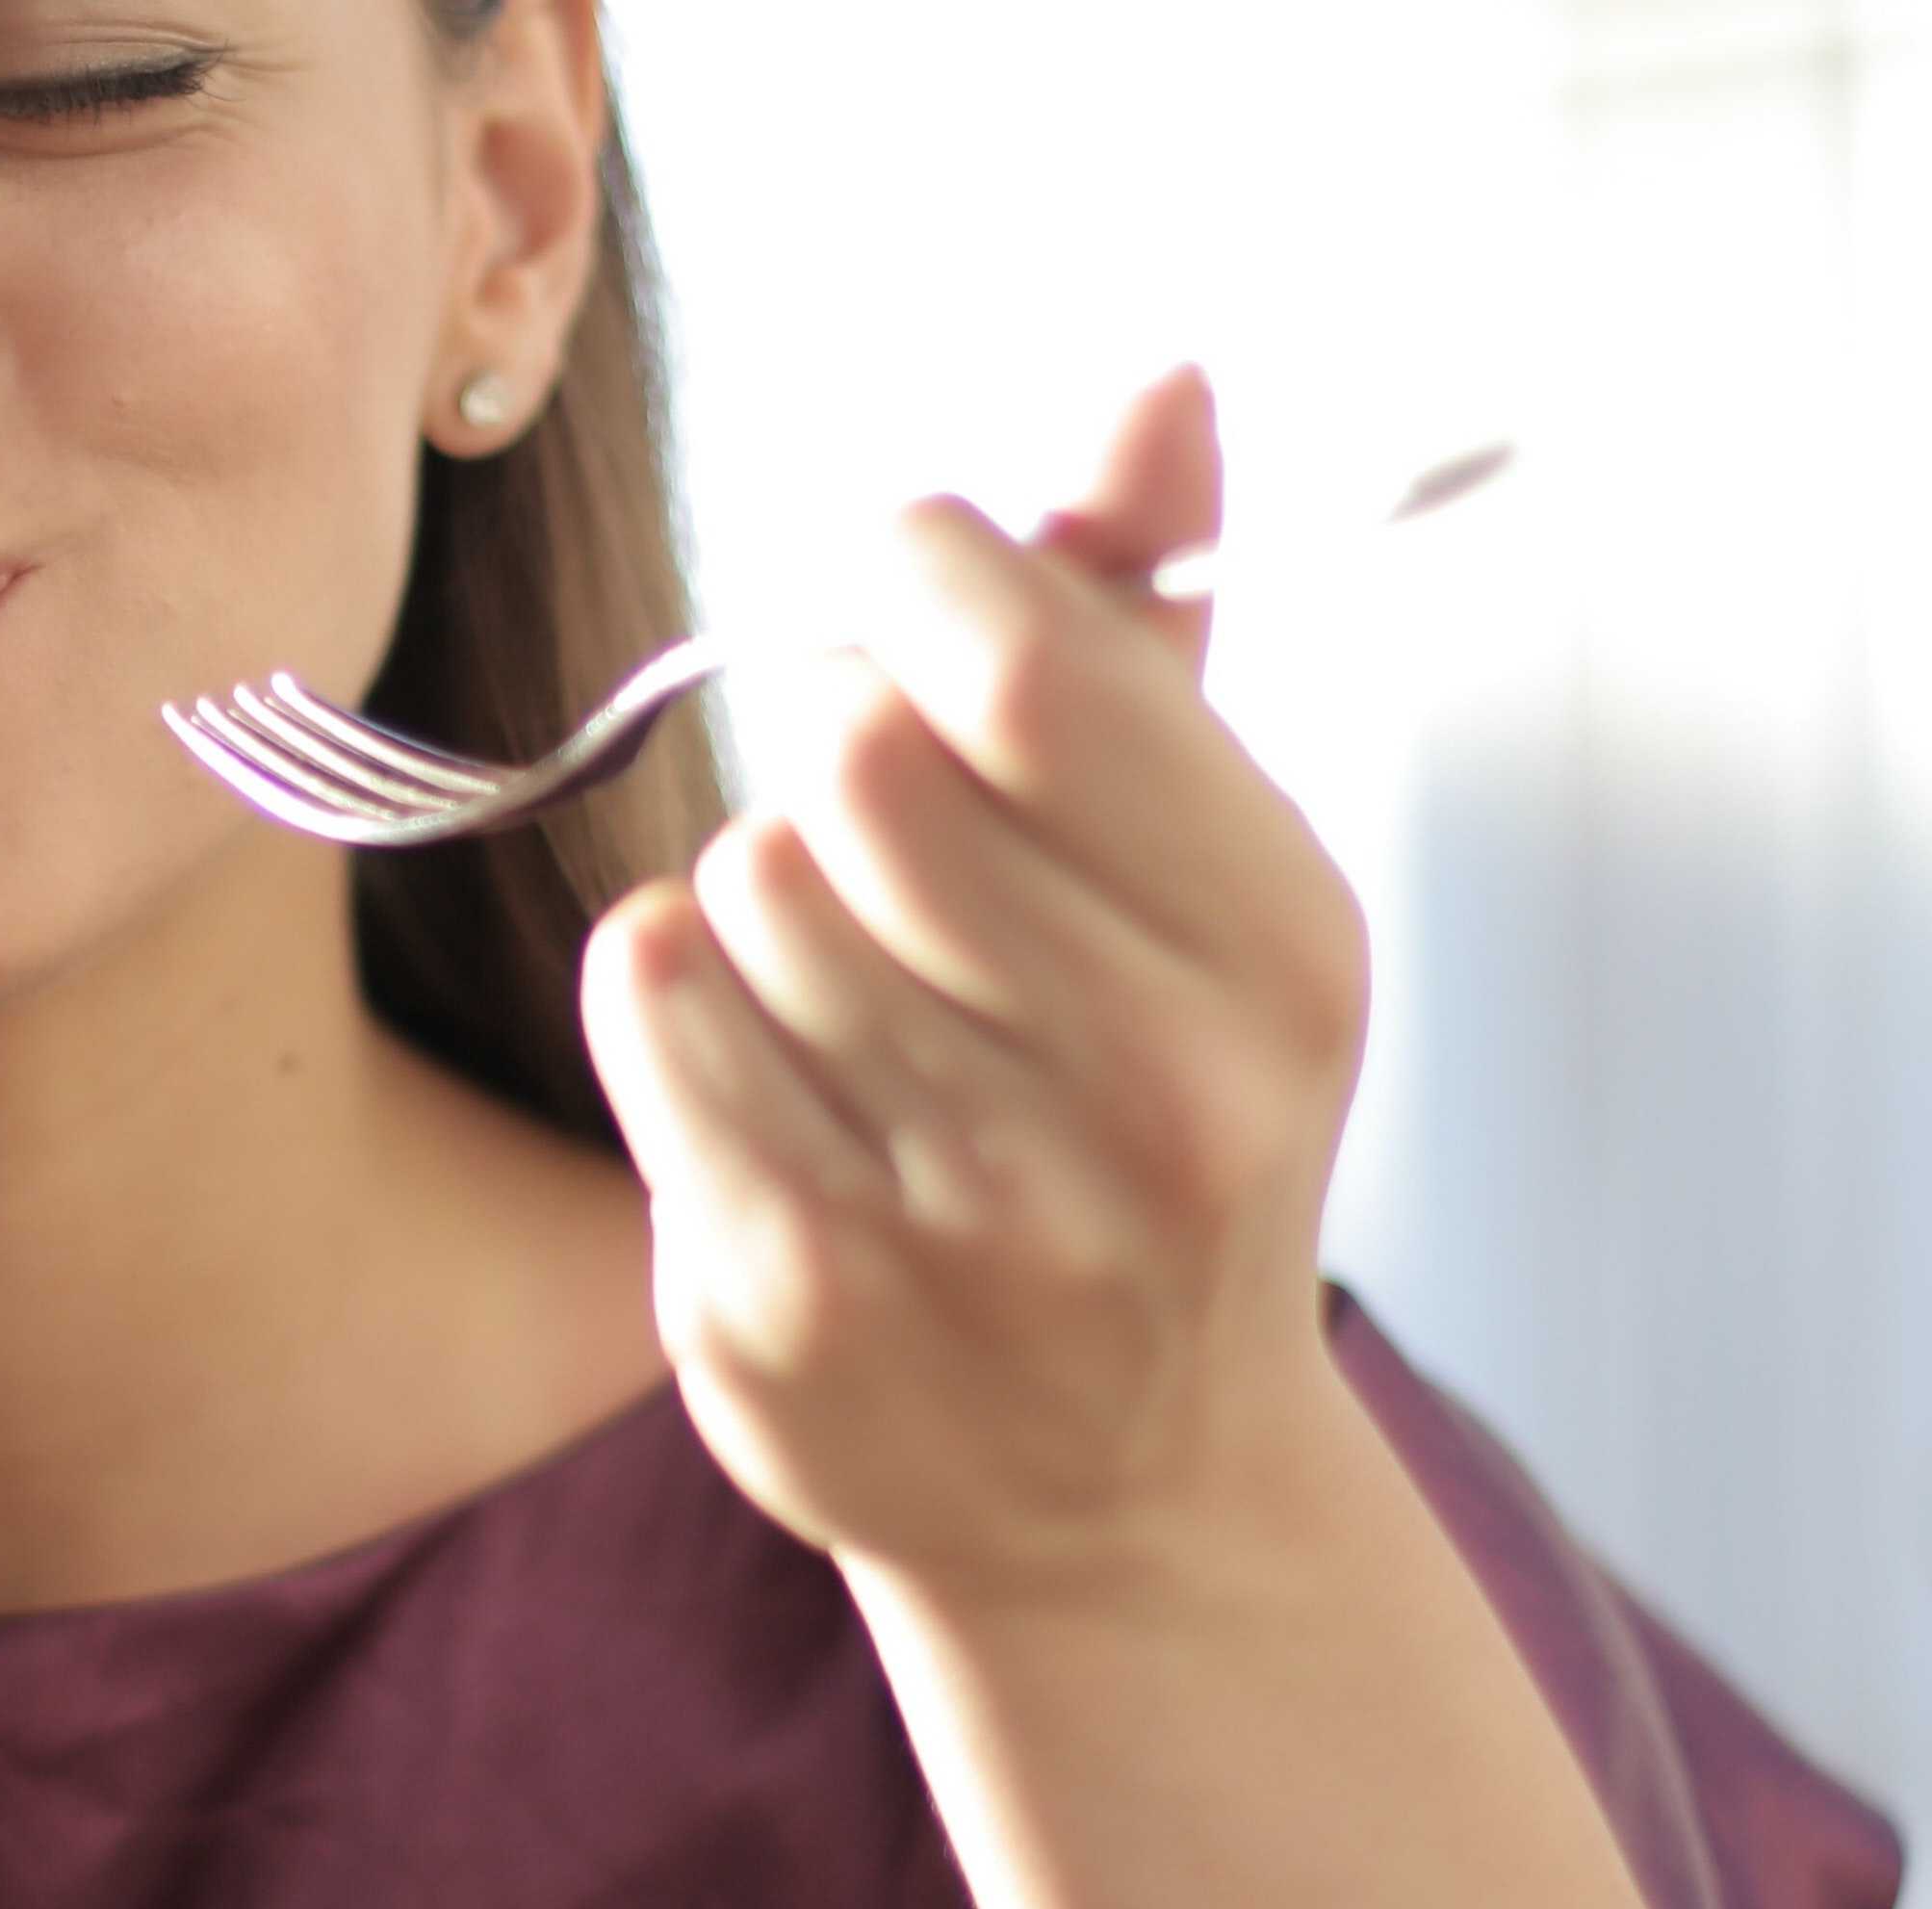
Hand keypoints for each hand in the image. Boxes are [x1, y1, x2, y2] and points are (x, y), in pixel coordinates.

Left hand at [580, 368, 1375, 1615]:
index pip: (1026, 669)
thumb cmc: (1152, 1122)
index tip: (905, 581)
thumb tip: (1154, 385)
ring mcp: (964, 1215)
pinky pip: (654, 998)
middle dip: (838, 748)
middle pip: (857, 763)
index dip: (920, 573)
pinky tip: (763, 1067)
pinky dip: (676, 992)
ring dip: (766, 898)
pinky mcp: (789, 1294)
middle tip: (874, 818)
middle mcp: (1147, 1096)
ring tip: (858, 998)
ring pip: (745, 882)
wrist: (1122, 1499)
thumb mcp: (1207, 880)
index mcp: (1277, 955)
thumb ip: (1151, 629)